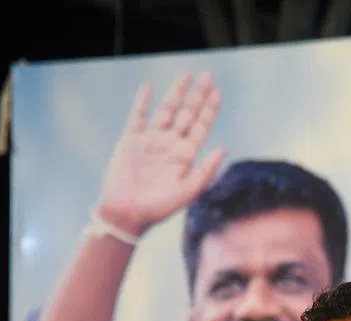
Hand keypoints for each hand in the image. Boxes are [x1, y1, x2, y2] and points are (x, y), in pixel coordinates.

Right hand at [96, 72, 225, 237]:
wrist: (126, 214)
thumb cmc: (158, 208)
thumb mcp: (188, 192)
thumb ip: (206, 171)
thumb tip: (224, 148)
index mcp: (185, 157)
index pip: (201, 127)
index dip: (209, 109)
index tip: (217, 92)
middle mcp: (170, 146)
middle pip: (187, 114)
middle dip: (198, 96)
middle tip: (208, 76)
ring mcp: (150, 141)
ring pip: (166, 111)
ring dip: (176, 93)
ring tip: (186, 76)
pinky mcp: (131, 141)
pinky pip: (137, 117)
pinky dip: (142, 102)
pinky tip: (148, 88)